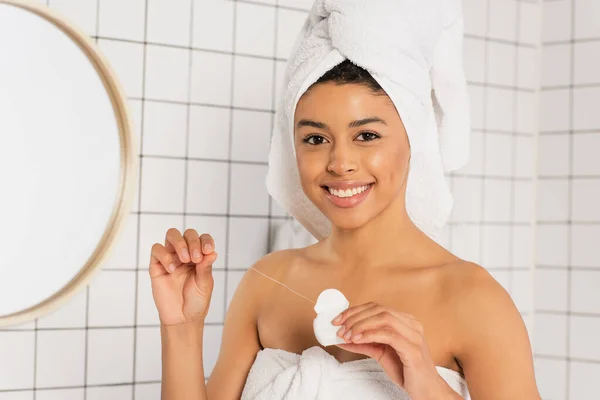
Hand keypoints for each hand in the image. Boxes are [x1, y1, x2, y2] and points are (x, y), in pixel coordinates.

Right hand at [149, 228, 217, 325]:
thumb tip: (212, 252)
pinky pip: (157, 250)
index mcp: (200, 256)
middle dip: (192, 242)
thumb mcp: (205, 284)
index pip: (203, 239)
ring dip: (180, 243)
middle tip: (195, 259)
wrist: (182, 318)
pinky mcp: (157, 266)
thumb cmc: (196, 301)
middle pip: (187, 234)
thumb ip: (206, 268)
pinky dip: (164, 255)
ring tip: (184, 259)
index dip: (206, 240)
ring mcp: (171, 258)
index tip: (208, 251)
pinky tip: (171, 269)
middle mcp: (185, 254)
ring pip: (171, 235)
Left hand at [332, 302, 459, 399]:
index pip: (376, 307)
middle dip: (354, 316)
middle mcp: (411, 324)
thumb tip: (341, 339)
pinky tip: (357, 340)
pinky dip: (370, 335)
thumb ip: (364, 344)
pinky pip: (389, 335)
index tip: (338, 319)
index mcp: (405, 321)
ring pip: (383, 318)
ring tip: (346, 335)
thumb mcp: (381, 353)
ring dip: (360, 324)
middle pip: (378, 309)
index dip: (355, 310)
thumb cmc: (406, 371)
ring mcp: (414, 335)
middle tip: (338, 328)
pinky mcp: (413, 349)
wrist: (426, 390)